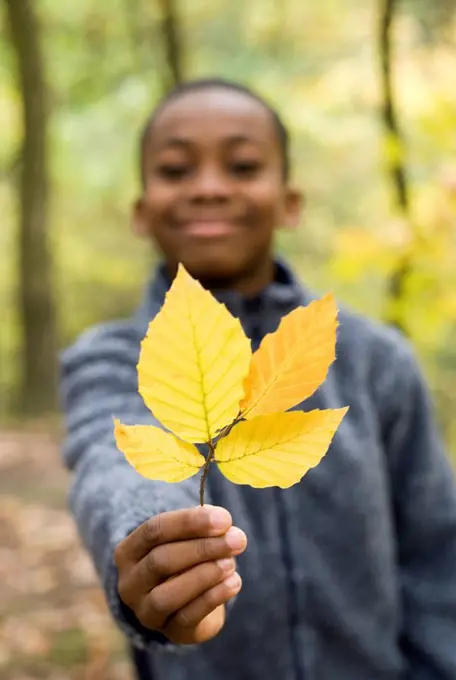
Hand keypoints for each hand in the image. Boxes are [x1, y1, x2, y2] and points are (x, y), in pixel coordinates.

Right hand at [114, 505, 246, 644]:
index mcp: (129, 551)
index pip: (154, 530)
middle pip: (160, 560)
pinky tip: (233, 582)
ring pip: (167, 595)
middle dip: (202, 548)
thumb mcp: (191, 537)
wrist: (191, 600)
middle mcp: (130, 583)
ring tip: (231, 563)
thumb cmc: (188, 558)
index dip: (189, 522)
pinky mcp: (168, 631)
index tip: (224, 519)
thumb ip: (205, 529)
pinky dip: (213, 597)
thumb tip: (227, 529)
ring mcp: (145, 611)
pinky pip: (188, 617)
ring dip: (204, 575)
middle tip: (236, 541)